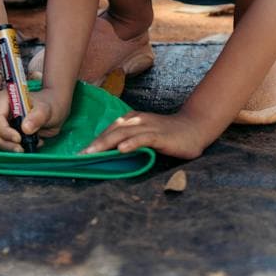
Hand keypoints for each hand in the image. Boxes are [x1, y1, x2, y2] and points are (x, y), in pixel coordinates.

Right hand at [0, 83, 67, 151]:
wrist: (55, 108)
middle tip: (20, 149)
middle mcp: (0, 109)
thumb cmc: (50, 104)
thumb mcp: (47, 109)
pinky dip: (13, 147)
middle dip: (5, 142)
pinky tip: (27, 145)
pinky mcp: (6, 131)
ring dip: (9, 147)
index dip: (5, 131)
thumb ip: (38, 117)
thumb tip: (25, 128)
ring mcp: (2, 120)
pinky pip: (3, 142)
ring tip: (26, 147)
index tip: (18, 139)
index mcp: (5, 99)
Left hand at [82, 109, 216, 159]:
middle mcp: (138, 121)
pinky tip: (121, 149)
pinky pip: (144, 138)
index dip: (95, 141)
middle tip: (80, 156)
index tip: (80, 154)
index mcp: (132, 120)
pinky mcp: (160, 136)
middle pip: (112, 131)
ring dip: (106, 143)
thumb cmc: (168, 135)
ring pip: (124, 133)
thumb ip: (130, 140)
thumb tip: (111, 153)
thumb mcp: (146, 135)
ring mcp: (149, 127)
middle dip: (95, 143)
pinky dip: (132, 143)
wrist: (195, 128)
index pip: (109, 130)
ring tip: (92, 153)